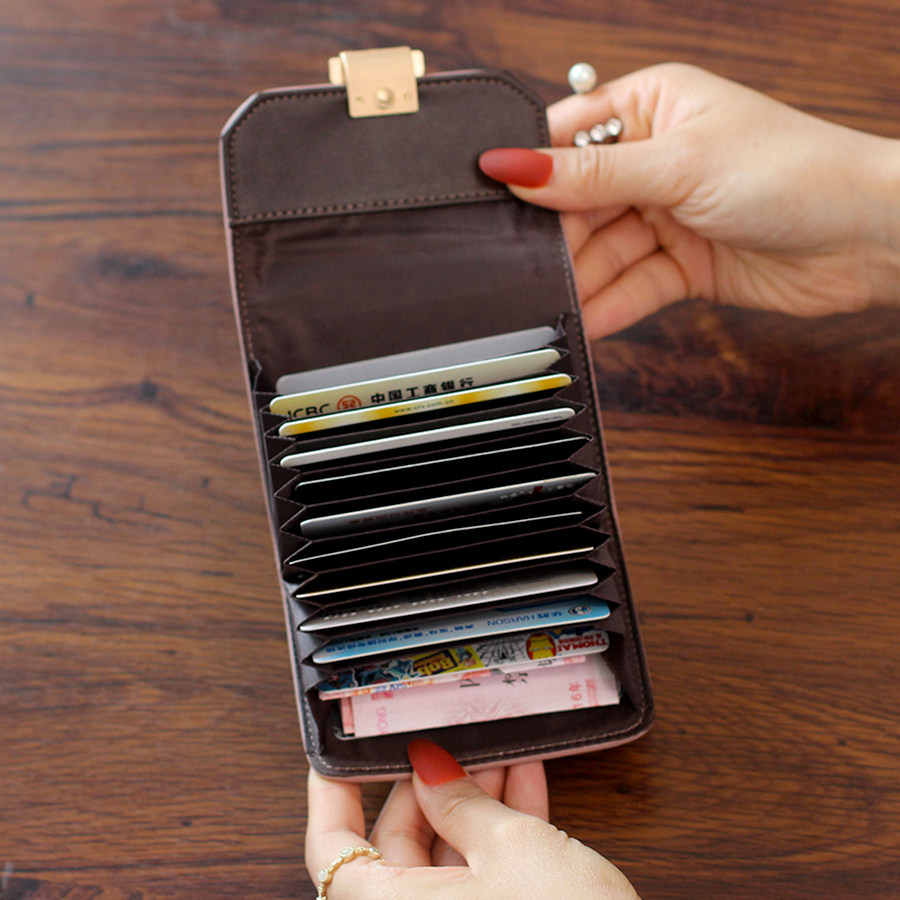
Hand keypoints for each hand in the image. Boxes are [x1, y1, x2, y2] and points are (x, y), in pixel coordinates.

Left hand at [305, 739, 639, 899]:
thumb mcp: (511, 850)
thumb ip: (461, 802)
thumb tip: (429, 768)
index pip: (332, 849)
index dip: (331, 795)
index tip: (337, 756)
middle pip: (396, 846)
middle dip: (428, 787)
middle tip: (450, 741)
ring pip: (445, 859)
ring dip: (471, 803)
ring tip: (497, 754)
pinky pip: (480, 878)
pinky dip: (497, 834)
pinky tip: (522, 786)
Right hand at [479, 63, 899, 337]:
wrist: (865, 238)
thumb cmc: (795, 170)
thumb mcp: (681, 164)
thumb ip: (593, 174)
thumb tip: (517, 166)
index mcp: (653, 108)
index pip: (569, 137)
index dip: (532, 169)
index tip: (494, 200)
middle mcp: (655, 160)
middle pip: (578, 202)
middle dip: (556, 238)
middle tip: (522, 267)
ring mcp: (667, 215)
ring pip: (602, 251)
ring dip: (580, 280)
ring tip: (549, 304)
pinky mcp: (682, 264)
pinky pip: (632, 285)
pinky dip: (610, 305)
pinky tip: (586, 321)